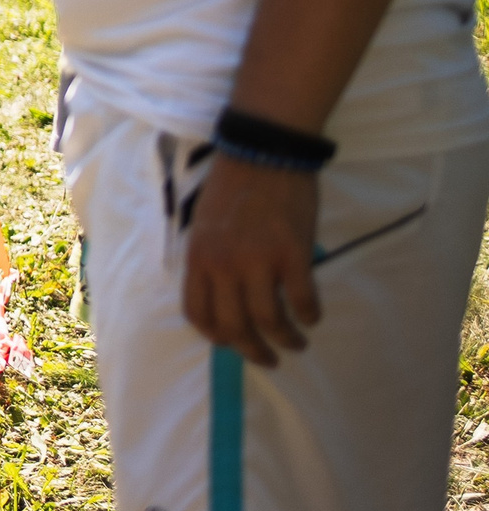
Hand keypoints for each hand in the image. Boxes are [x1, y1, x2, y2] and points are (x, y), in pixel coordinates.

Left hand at [182, 158, 320, 365]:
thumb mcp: (206, 224)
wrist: (263, 150)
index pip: (197, 313)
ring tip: (297, 342)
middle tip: (269, 359)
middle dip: (252, 352)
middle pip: (233, 326)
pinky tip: (313, 316)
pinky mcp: (291, 253)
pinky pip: (303, 299)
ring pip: (269, 320)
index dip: (215, 336)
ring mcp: (257, 260)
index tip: (231, 343)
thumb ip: (212, 259)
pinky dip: (310, 314)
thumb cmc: (235, 186)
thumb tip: (227, 294)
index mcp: (198, 256)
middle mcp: (222, 264)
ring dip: (286, 340)